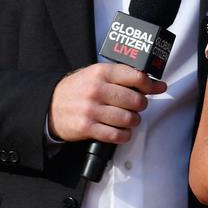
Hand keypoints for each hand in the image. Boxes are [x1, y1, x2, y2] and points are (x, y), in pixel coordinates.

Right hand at [48, 64, 166, 142]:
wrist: (50, 105)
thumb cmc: (78, 89)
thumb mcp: (97, 75)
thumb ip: (122, 77)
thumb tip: (154, 84)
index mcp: (101, 72)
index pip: (136, 77)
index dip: (151, 84)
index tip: (157, 88)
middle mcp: (97, 90)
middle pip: (135, 100)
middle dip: (141, 105)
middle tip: (137, 106)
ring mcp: (91, 109)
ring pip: (128, 119)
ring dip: (133, 121)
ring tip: (129, 119)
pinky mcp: (87, 127)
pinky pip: (116, 135)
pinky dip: (123, 135)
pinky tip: (121, 131)